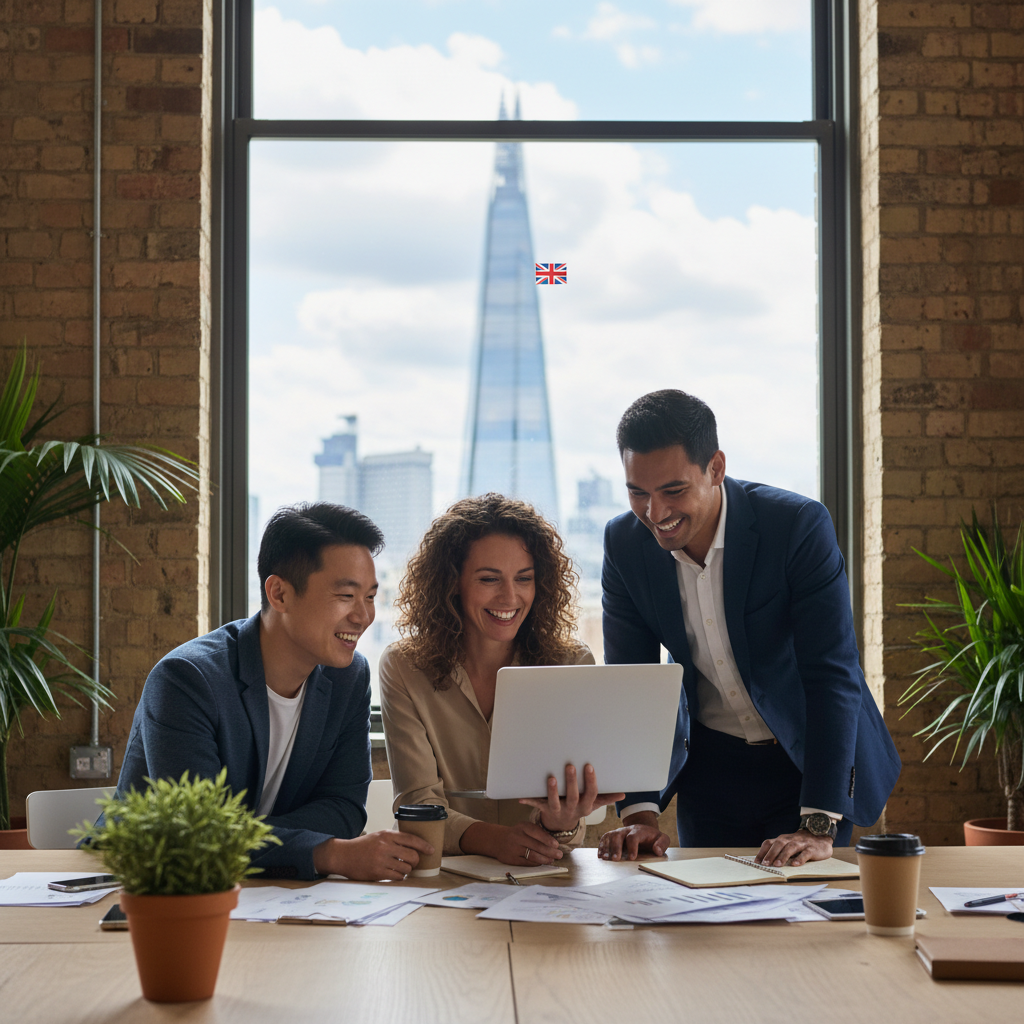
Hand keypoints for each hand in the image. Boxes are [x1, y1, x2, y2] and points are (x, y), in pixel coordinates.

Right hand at [314, 830, 433, 880]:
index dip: (424, 845)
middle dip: (416, 861)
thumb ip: (394, 839)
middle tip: (413, 863)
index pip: (411, 839)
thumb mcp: (379, 836)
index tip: (431, 850)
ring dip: (407, 870)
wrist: (344, 855)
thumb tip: (414, 846)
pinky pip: (397, 877)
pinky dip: (400, 877)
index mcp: (387, 835)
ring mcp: (381, 860)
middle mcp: (385, 846)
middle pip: (412, 855)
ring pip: (406, 868)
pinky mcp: (377, 873)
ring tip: (402, 869)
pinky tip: (395, 874)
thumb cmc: (362, 846)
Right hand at [460, 820, 562, 865]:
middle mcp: (517, 837)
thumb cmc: (516, 833)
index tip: (556, 845)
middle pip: (536, 845)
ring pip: (532, 855)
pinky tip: (542, 862)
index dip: (547, 839)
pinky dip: (536, 863)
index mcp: (522, 827)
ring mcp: (514, 848)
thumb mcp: (524, 828)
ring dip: (544, 859)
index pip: (536, 832)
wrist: (497, 840)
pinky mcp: (511, 859)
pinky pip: (526, 862)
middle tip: (559, 855)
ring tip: (552, 860)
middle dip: (549, 851)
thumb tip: (554, 843)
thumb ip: (536, 833)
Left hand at [519, 763, 624, 832]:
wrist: (561, 825)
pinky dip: (528, 801)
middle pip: (573, 796)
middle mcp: (571, 808)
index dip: (590, 781)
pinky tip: (520, 797)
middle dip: (571, 782)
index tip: (589, 766)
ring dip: (552, 791)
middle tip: (570, 766)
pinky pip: (536, 805)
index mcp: (585, 806)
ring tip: (551, 778)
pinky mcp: (544, 809)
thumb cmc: (578, 807)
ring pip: (554, 802)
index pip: (590, 793)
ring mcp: (557, 809)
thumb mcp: (593, 805)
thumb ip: (606, 798)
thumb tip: (622, 794)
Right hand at [598, 811, 669, 860]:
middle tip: (615, 859)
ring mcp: (619, 832)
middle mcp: (627, 830)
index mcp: (639, 831)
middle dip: (616, 847)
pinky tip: (600, 855)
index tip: (632, 858)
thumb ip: (662, 843)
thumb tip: (656, 850)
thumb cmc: (653, 838)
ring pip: (610, 836)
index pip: (633, 837)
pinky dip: (601, 846)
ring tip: (605, 858)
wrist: (644, 830)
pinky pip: (605, 838)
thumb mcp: (662, 839)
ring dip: (607, 847)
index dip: (632, 847)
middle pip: (618, 835)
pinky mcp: (613, 835)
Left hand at [754, 830, 833, 867]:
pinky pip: (805, 853)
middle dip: (771, 854)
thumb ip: (778, 851)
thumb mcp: (788, 844)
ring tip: (777, 865)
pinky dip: (800, 858)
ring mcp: (801, 843)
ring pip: (790, 848)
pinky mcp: (812, 849)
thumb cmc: (801, 844)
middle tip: (765, 864)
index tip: (756, 862)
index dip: (762, 852)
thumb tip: (764, 862)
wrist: (821, 837)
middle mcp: (790, 839)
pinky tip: (795, 864)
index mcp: (782, 839)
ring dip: (783, 856)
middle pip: (778, 844)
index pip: (769, 843)